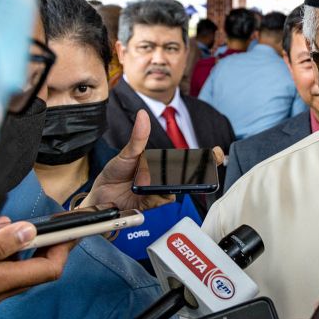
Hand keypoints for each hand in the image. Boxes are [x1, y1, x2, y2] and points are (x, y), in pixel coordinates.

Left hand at [79, 111, 223, 211]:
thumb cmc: (114, 174)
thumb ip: (138, 138)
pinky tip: (147, 189)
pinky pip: (164, 198)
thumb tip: (143, 115)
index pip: (188, 160)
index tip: (217, 153)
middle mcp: (164, 177)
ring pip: (177, 186)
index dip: (206, 158)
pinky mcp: (155, 203)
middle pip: (188, 173)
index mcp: (160, 163)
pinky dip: (159, 193)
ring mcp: (161, 190)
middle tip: (203, 162)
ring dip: (173, 180)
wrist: (100, 197)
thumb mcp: (126, 153)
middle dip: (201, 168)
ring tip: (156, 177)